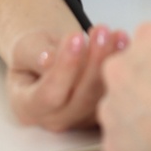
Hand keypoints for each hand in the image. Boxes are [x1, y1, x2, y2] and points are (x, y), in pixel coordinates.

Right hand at [4, 23, 129, 131]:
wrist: (49, 59)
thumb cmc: (34, 54)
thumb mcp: (25, 47)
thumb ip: (34, 54)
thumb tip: (48, 59)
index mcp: (29, 108)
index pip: (48, 95)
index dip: (64, 67)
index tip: (76, 36)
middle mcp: (56, 120)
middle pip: (81, 98)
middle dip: (94, 61)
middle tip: (102, 30)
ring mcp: (82, 119)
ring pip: (102, 95)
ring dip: (112, 61)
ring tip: (116, 33)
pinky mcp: (102, 109)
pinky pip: (115, 90)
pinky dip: (122, 64)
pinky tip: (125, 42)